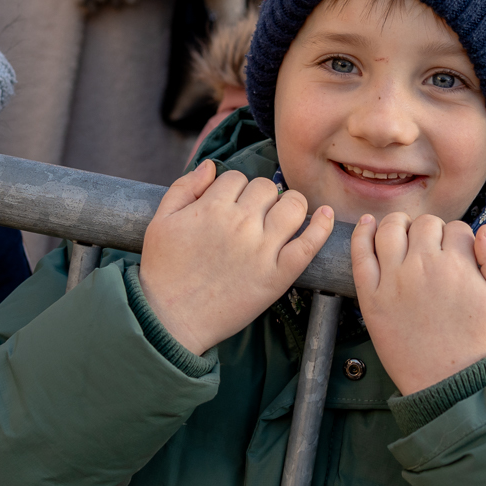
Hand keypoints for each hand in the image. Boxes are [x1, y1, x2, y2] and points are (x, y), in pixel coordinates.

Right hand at [138, 159, 334, 355]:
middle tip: (251, 215)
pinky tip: (325, 215)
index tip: (229, 206)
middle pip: (266, 187)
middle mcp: (241, 223)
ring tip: (281, 215)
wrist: (170, 320)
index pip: (236, 178)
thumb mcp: (161, 221)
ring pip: (294, 206)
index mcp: (212, 207)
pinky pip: (310, 243)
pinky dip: (322, 226)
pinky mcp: (279, 275)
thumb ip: (184, 187)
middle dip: (259, 196)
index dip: (233, 189)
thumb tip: (211, 166)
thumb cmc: (162, 271)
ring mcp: (263, 250)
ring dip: (290, 204)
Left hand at [351, 213, 485, 394]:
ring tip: (403, 232)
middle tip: (433, 248)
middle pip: (425, 224)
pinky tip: (367, 224)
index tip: (458, 254)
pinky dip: (361, 233)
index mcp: (458, 265)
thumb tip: (485, 229)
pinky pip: (360, 254)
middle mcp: (423, 266)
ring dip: (399, 224)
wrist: (451, 384)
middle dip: (432, 230)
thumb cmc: (480, 346)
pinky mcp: (371, 297)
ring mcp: (393, 280)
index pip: (457, 229)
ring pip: (391, 229)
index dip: (460, 238)